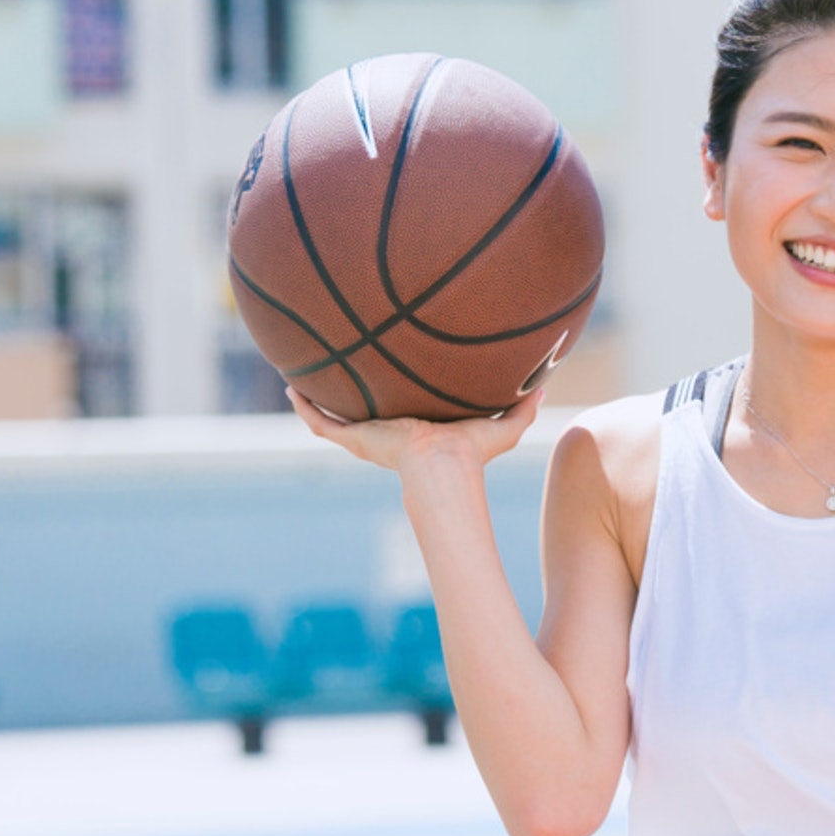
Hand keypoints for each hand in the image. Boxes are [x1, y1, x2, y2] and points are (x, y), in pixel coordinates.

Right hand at [286, 386, 544, 473]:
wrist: (443, 465)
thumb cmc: (471, 453)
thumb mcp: (502, 426)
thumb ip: (523, 408)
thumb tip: (544, 388)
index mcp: (414, 430)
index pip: (398, 411)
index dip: (390, 396)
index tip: (386, 375)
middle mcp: (385, 433)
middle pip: (360, 413)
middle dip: (349, 395)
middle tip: (338, 370)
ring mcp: (365, 436)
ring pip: (333, 418)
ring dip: (317, 399)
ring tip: (301, 376)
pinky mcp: (353, 438)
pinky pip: (320, 421)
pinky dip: (304, 406)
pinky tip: (290, 388)